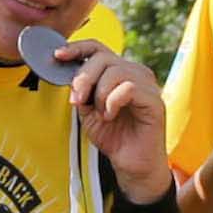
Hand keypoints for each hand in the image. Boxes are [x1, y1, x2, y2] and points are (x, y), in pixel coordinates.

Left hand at [63, 48, 175, 200]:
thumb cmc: (114, 137)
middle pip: (103, 58)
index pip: (98, 48)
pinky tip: (110, 116)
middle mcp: (136, 73)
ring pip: (115, 71)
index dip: (76, 48)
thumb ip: (81, 89)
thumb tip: (67, 71)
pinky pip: (129, 88)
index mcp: (120, 71)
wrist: (130, 165)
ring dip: (99, 94)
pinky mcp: (155, 100)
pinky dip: (112, 102)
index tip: (58, 56)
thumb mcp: (88, 110)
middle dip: (83, 78)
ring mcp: (148, 85)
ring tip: (100, 114)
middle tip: (77, 100)